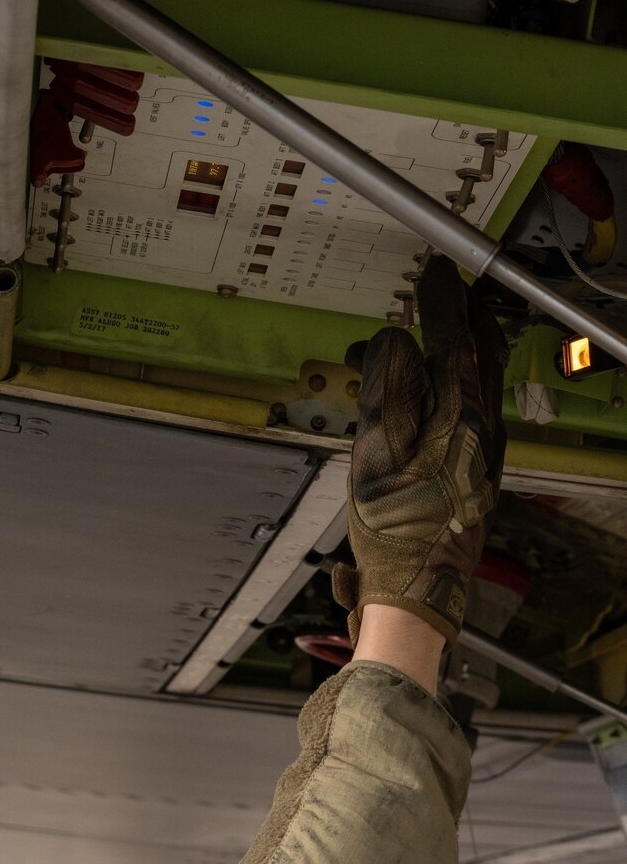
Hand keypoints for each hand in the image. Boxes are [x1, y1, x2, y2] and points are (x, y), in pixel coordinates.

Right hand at [333, 256, 506, 648]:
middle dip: (464, 315)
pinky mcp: (479, 473)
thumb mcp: (376, 454)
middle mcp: (485, 428)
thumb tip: (392, 340)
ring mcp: (487, 451)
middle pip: (483, 353)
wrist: (420, 593)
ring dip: (457, 349)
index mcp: (462, 414)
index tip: (433, 271)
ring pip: (480, 379)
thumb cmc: (397, 533)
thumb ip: (385, 388)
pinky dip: (454, 383)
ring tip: (430, 333)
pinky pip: (474, 407)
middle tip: (447, 288)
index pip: (454, 337)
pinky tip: (432, 393)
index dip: (441, 299)